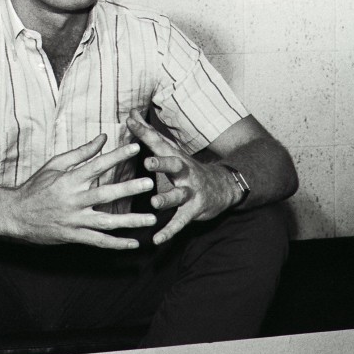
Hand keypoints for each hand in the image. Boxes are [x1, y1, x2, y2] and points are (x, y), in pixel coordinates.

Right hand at [9, 134, 156, 248]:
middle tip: (150, 183)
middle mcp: (72, 200)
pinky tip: (134, 243)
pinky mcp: (72, 236)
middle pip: (105, 194)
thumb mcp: (55, 165)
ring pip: (106, 222)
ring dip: (130, 221)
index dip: (116, 156)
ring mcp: (73, 220)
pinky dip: (116, 244)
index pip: (96, 165)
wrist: (15, 215)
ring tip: (151, 219)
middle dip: (128, 189)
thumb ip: (81, 152)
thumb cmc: (36, 187)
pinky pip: (98, 242)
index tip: (135, 148)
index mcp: (68, 180)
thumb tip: (102, 137)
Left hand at [127, 110, 239, 244]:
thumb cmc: (187, 168)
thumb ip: (149, 134)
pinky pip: (180, 221)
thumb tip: (131, 114)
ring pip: (178, 195)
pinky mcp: (194, 209)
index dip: (145, 132)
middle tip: (148, 161)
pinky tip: (157, 240)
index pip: (158, 142)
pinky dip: (169, 231)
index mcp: (174, 156)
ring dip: (166, 198)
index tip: (130, 121)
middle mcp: (184, 172)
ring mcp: (191, 191)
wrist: (223, 187)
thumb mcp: (171, 149)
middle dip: (162, 163)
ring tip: (154, 203)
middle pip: (173, 164)